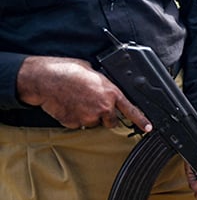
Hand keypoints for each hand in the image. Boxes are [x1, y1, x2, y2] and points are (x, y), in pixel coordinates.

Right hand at [16, 56, 151, 131]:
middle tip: (92, 103)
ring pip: (94, 123)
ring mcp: (89, 118)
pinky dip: (75, 118)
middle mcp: (103, 107)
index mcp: (111, 93)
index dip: (141, 120)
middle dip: (105, 116)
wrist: (46, 79)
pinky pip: (79, 125)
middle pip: (111, 121)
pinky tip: (68, 105)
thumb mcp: (94, 73)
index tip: (148, 128)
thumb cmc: (68, 71)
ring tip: (77, 101)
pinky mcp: (75, 124)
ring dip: (88, 116)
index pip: (131, 110)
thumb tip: (108, 90)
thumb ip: (105, 86)